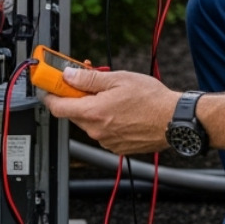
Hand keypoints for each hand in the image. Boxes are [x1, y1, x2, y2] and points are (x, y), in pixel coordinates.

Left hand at [38, 65, 177, 155]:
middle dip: (77, 97)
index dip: (51, 94)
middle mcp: (96, 130)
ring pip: (89, 122)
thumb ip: (89, 78)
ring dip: (93, 109)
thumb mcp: (118, 79)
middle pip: (74, 113)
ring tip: (112, 96)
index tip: (51, 86)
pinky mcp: (117, 147)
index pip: (58, 107)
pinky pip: (103, 132)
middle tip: (89, 82)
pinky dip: (106, 120)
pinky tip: (121, 110)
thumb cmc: (151, 99)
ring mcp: (106, 141)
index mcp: (93, 112)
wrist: (173, 121)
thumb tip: (68, 75)